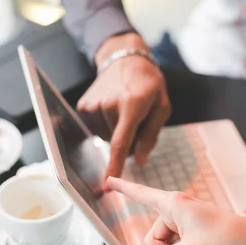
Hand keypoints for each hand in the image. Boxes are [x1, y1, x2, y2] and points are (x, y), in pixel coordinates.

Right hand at [78, 33, 170, 177]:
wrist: (126, 59)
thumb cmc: (149, 85)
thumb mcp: (162, 107)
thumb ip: (150, 137)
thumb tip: (138, 162)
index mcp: (132, 104)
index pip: (121, 142)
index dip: (114, 166)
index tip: (106, 184)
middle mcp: (109, 104)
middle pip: (117, 144)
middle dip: (129, 142)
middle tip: (136, 120)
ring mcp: (93, 104)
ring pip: (106, 139)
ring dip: (117, 133)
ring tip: (124, 112)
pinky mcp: (83, 106)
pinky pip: (96, 130)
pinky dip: (107, 127)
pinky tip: (112, 110)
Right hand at [107, 177, 245, 244]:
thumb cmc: (223, 242)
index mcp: (174, 205)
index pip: (141, 193)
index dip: (123, 188)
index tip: (108, 178)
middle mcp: (178, 207)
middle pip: (153, 233)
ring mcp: (187, 217)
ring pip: (165, 241)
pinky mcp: (194, 225)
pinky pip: (177, 241)